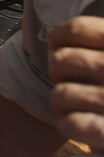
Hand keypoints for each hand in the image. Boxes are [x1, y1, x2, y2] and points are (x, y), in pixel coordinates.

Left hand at [48, 15, 103, 152]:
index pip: (76, 28)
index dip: (59, 38)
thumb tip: (59, 35)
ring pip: (59, 95)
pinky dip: (71, 127)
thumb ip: (97, 49)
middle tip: (74, 84)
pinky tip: (84, 128)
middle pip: (60, 61)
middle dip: (59, 75)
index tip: (58, 46)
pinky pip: (69, 124)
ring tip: (79, 108)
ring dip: (63, 105)